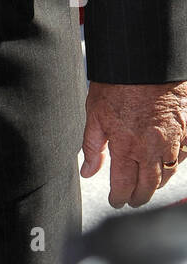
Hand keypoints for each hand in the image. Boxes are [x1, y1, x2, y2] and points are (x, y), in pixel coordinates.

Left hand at [81, 80, 186, 207]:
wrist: (145, 61)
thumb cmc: (118, 83)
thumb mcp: (95, 113)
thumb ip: (91, 145)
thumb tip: (87, 171)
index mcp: (126, 146)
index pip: (123, 185)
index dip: (118, 198)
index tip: (115, 201)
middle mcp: (151, 148)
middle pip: (148, 186)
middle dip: (138, 197)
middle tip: (131, 200)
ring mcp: (172, 140)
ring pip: (167, 174)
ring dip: (156, 184)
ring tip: (147, 187)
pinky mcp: (186, 130)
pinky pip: (183, 156)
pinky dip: (174, 165)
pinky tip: (166, 164)